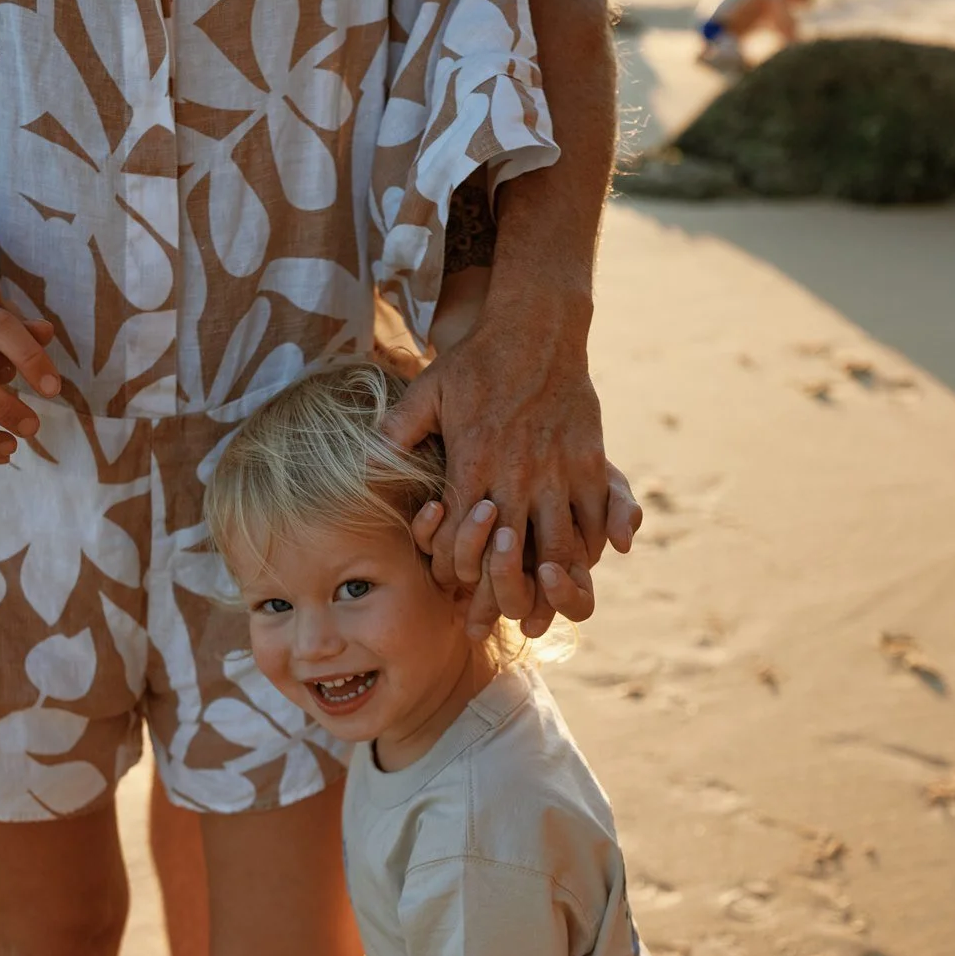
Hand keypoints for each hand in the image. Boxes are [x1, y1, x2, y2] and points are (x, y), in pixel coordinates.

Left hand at [384, 295, 626, 637]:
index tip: (459, 598)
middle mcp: (516, 474)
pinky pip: (595, 518)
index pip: (465, 540)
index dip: (462, 576)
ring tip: (548, 613)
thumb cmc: (475, 362)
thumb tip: (359, 466)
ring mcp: (557, 470)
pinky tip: (585, 567)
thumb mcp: (425, 392)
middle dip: (505, 598)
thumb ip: (395, 433)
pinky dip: (592, 548)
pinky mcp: (589, 461)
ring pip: (560, 546)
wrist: (537, 327)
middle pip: (512, 556)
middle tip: (500, 629)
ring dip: (554, 585)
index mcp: (473, 464)